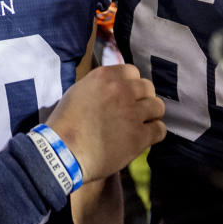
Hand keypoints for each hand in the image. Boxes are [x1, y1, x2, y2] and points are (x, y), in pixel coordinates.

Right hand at [46, 64, 164, 181]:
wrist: (62, 151)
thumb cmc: (65, 124)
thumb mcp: (78, 92)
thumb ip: (100, 86)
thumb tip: (115, 88)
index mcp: (105, 76)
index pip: (132, 71)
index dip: (131, 84)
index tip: (127, 95)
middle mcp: (121, 90)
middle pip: (148, 87)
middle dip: (142, 98)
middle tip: (134, 111)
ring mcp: (132, 113)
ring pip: (158, 107)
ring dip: (150, 115)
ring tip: (140, 124)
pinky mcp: (139, 136)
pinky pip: (160, 129)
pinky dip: (154, 133)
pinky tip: (143, 138)